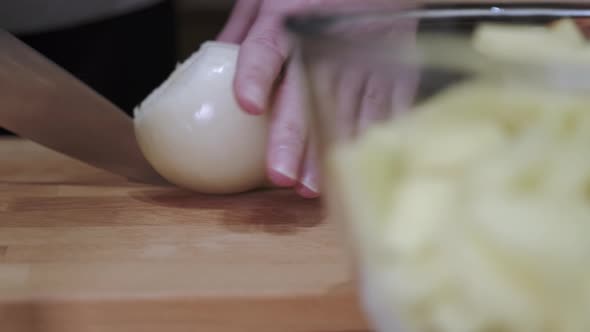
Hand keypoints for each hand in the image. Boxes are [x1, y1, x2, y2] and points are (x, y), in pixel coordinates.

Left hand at [217, 0, 414, 198]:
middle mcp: (324, 41)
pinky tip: (354, 169)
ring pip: (344, 112)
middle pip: (305, 93)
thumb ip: (243, 29)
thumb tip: (214, 61)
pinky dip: (369, 142)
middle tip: (281, 175)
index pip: (265, 49)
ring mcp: (363, 59)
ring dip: (327, 153)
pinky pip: (384, 111)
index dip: (255, 76)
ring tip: (310, 188)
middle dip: (292, 138)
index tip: (247, 105)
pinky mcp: (394, 73)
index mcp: (285, 19)